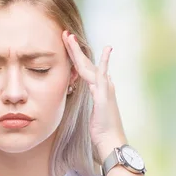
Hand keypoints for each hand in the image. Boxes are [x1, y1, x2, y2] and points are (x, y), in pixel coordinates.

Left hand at [62, 31, 126, 159]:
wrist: (110, 141)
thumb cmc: (102, 131)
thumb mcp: (93, 113)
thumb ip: (93, 101)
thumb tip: (91, 95)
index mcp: (97, 89)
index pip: (83, 69)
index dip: (74, 57)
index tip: (66, 45)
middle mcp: (102, 85)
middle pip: (85, 63)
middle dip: (74, 49)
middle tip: (65, 34)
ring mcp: (105, 89)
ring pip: (89, 66)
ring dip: (79, 52)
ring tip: (70, 38)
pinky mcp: (106, 95)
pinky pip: (104, 76)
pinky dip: (105, 62)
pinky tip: (107, 50)